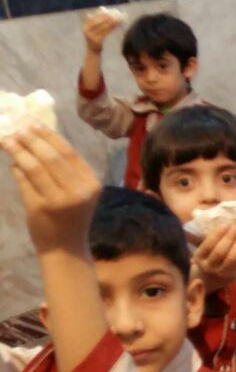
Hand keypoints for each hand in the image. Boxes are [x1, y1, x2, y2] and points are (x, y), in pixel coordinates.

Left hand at [1, 125, 101, 253]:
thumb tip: (36, 140)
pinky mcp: (40, 208)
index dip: (49, 135)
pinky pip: (24, 182)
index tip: (33, 122)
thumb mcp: (76, 193)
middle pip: (51, 157)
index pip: (69, 153)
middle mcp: (78, 191)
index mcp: (91, 184)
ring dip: (19, 151)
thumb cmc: (71, 217)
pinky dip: (16, 170)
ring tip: (8, 140)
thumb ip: (63, 170)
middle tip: (16, 128)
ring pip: (35, 167)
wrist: (65, 249)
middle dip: (31, 139)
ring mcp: (59, 200)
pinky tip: (12, 163)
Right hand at [82, 10, 120, 53]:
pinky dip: (112, 27)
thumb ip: (96, 19)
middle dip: (108, 16)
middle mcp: (86, 30)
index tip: (110, 10)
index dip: (102, 13)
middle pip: (99, 20)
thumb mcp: (93, 28)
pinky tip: (117, 24)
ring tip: (119, 18)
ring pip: (103, 26)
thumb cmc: (95, 38)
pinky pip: (106, 32)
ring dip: (112, 21)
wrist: (93, 51)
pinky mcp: (97, 40)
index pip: (94, 17)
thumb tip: (101, 8)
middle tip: (116, 13)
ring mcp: (91, 35)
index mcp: (85, 25)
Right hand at [192, 225, 235, 291]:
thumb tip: (215, 219)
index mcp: (199, 258)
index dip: (218, 234)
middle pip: (221, 252)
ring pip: (232, 257)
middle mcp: (209, 267)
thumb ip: (206, 237)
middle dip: (230, 238)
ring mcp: (222, 272)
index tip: (226, 225)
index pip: (208, 245)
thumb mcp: (202, 249)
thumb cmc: (207, 257)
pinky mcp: (234, 274)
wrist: (212, 278)